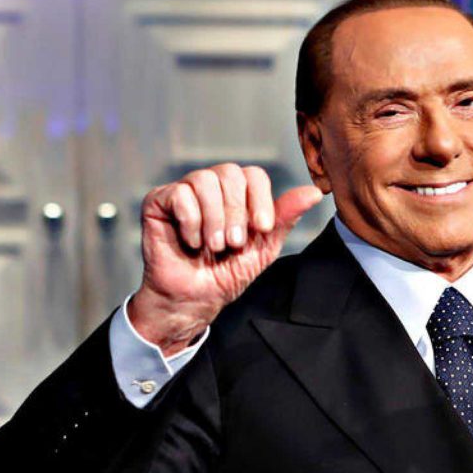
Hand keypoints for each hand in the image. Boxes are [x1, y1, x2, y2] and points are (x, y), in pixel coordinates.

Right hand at [129, 163, 322, 354]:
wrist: (195, 299)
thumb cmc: (226, 274)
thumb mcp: (263, 247)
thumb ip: (285, 218)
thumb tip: (314, 192)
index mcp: (236, 194)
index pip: (254, 174)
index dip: (260, 199)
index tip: (262, 228)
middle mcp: (211, 187)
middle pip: (230, 172)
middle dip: (236, 212)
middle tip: (234, 243)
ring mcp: (183, 192)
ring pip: (204, 180)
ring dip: (214, 218)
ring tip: (214, 246)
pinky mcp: (158, 202)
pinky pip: (179, 193)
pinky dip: (191, 220)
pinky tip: (192, 241)